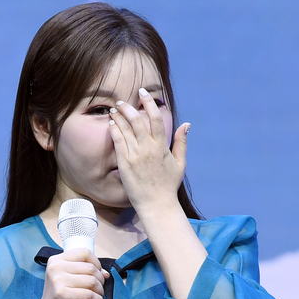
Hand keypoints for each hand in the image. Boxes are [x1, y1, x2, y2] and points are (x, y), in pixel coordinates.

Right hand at [33, 249, 107, 298]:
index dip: (96, 263)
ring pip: (92, 281)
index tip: (98, 273)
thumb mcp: (65, 278)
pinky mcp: (63, 294)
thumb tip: (105, 273)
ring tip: (97, 295)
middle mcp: (55, 268)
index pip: (84, 253)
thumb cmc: (59, 297)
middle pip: (90, 268)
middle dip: (100, 279)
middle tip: (98, 288)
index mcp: (56, 260)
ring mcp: (58, 281)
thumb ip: (82, 271)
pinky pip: (89, 294)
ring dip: (100, 290)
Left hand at [108, 88, 189, 212]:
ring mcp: (135, 156)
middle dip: (128, 107)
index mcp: (161, 147)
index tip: (143, 93)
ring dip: (118, 116)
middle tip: (123, 101)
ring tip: (114, 109)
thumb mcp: (180, 163)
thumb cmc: (168, 185)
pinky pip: (117, 142)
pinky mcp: (124, 163)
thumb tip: (187, 124)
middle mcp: (148, 149)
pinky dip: (114, 130)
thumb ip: (181, 142)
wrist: (156, 204)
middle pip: (137, 120)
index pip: (155, 118)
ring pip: (124, 129)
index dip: (148, 103)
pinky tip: (111, 123)